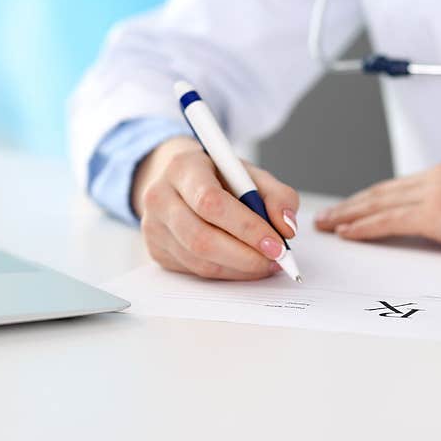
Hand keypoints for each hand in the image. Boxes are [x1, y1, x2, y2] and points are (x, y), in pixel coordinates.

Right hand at [132, 136, 299, 278]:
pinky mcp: (157, 251)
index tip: (277, 243)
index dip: (247, 227)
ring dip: (240, 268)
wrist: (179, 180)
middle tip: (276, 260)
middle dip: (246, 256)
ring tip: (267, 263)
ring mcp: (153, 227)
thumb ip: (277, 195)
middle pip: (201, 238)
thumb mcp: (249, 174)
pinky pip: (196, 271)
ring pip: (199, 261)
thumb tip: (287, 228)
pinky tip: (245, 265)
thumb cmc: (217, 176)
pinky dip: (227, 273)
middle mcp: (160, 197)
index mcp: (183, 168)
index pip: (211, 202)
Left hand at [315, 157, 440, 263]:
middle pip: (382, 191)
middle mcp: (440, 175)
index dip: (373, 198)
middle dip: (351, 205)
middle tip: (327, 217)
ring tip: (326, 227)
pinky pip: (389, 220)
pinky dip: (364, 227)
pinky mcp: (438, 213)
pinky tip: (347, 234)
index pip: (402, 186)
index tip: (354, 207)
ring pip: (378, 203)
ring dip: (347, 216)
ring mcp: (437, 191)